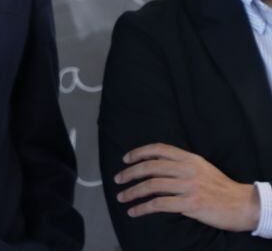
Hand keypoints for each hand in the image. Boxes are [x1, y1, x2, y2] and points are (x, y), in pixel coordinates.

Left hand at [115, 142, 259, 232]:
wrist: (243, 204)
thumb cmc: (220, 187)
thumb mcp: (202, 167)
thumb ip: (181, 164)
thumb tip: (155, 164)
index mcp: (189, 158)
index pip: (158, 149)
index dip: (139, 153)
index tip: (125, 159)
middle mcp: (187, 169)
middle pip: (150, 167)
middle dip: (129, 173)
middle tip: (117, 180)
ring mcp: (189, 186)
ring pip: (151, 186)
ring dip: (132, 192)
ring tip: (122, 197)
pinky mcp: (190, 204)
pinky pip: (159, 204)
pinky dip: (143, 208)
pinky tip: (135, 211)